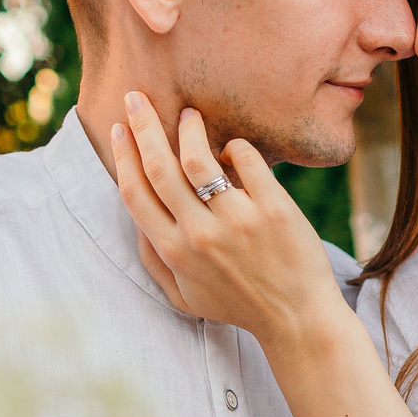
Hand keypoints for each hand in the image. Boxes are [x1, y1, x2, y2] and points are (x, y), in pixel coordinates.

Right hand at [106, 93, 349, 352]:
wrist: (298, 319)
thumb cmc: (239, 306)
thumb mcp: (184, 298)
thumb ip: (154, 261)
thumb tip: (136, 220)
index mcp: (175, 252)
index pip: (136, 193)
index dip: (123, 155)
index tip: (119, 129)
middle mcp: (201, 234)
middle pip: (160, 166)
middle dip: (142, 125)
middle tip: (137, 97)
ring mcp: (238, 220)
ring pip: (199, 157)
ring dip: (188, 128)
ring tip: (189, 115)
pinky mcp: (274, 209)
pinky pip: (246, 159)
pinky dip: (235, 146)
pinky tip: (233, 148)